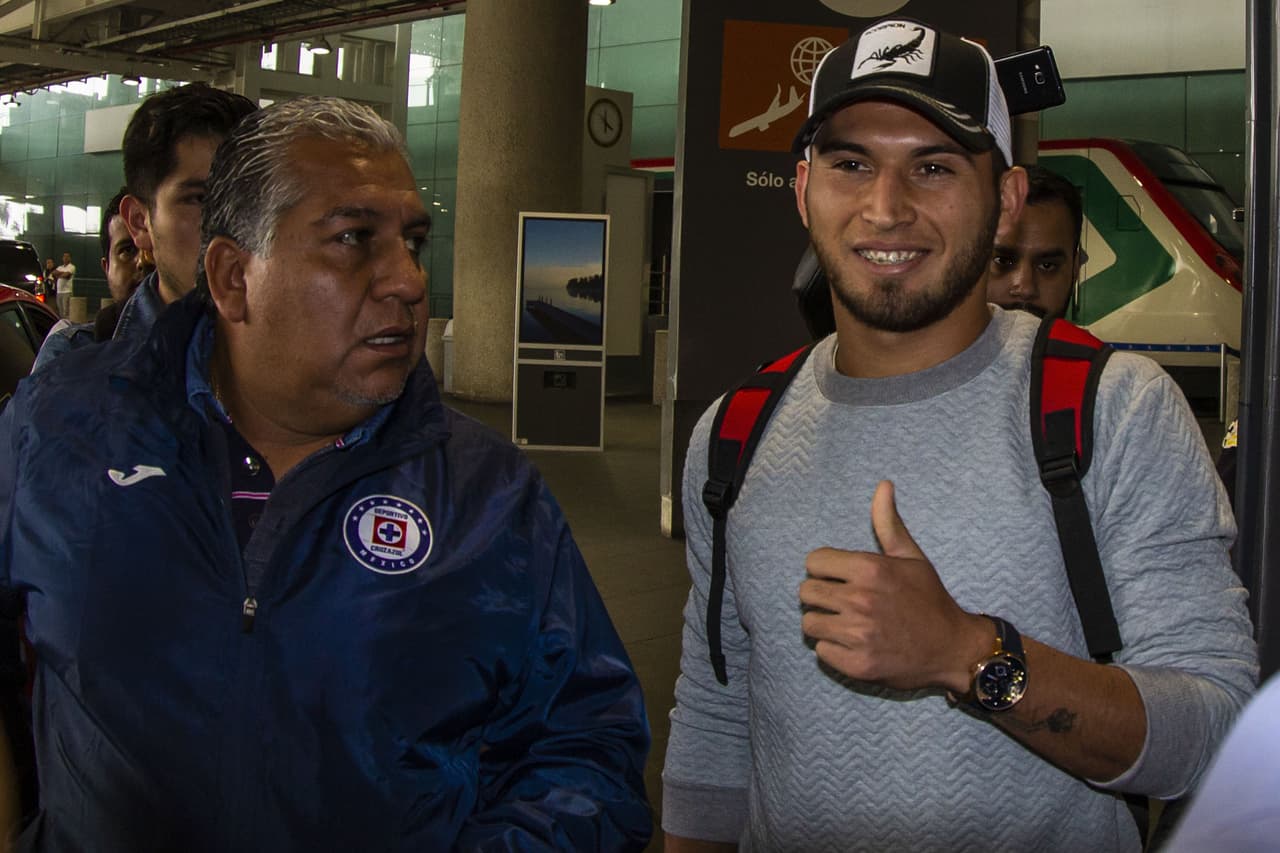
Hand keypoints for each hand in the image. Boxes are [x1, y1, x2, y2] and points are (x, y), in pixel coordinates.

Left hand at [798, 480, 990, 692]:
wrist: (953, 648)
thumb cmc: (929, 599)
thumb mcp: (911, 557)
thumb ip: (888, 522)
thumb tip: (883, 484)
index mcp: (870, 569)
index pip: (813, 562)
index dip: (825, 570)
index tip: (841, 579)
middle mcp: (861, 600)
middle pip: (806, 593)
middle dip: (822, 597)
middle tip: (845, 603)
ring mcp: (859, 634)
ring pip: (809, 623)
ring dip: (825, 624)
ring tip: (848, 624)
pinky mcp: (858, 665)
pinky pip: (821, 651)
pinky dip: (834, 650)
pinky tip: (856, 645)